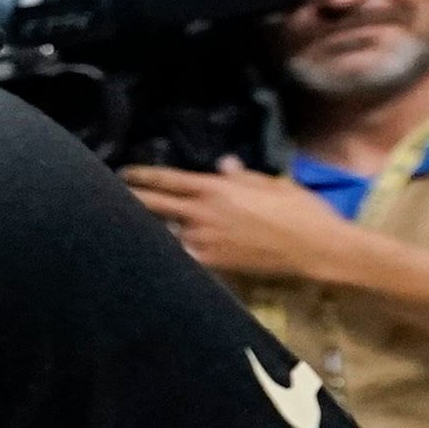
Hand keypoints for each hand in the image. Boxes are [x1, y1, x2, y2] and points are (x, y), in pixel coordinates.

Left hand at [119, 159, 370, 286]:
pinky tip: (158, 253)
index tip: (124, 173)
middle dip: (132, 200)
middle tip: (111, 197)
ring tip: (130, 227)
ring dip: (152, 228)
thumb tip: (223, 164)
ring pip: (166, 232)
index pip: (168, 180)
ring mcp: (206, 241)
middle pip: (155, 205)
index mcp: (217, 189)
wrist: (316, 248)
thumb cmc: (300, 209)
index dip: (143, 175)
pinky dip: (173, 251)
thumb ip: (241, 176)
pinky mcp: (214, 263)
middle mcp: (204, 214)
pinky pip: (185, 255)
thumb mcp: (272, 183)